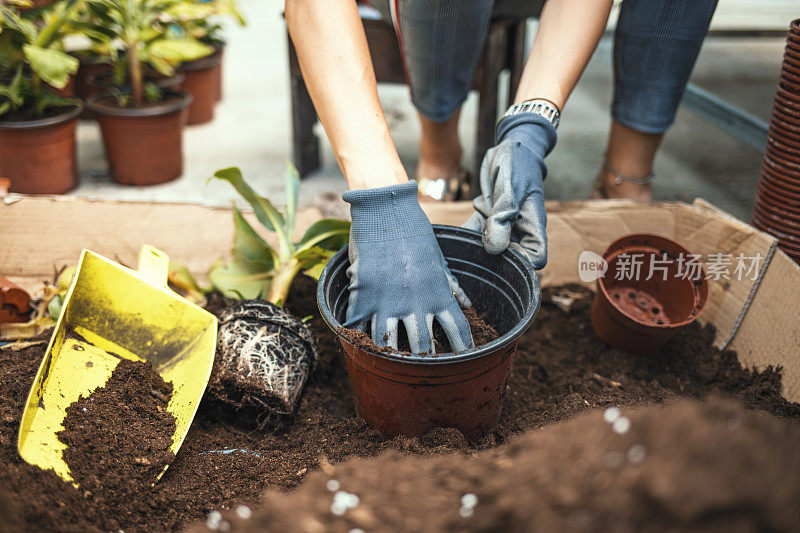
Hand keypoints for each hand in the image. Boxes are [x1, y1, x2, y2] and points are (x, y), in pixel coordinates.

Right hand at [343, 181, 473, 353]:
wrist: (385, 210)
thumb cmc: (414, 231)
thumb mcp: (438, 258)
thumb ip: (450, 284)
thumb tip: (466, 302)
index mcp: (438, 294)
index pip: (458, 330)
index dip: (462, 349)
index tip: (463, 361)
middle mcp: (416, 303)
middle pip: (423, 347)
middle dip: (423, 363)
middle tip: (422, 372)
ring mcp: (388, 302)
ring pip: (390, 344)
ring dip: (391, 357)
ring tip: (390, 365)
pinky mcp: (364, 295)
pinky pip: (360, 326)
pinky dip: (358, 338)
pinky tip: (358, 346)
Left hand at [464, 113, 556, 268]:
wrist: (509, 148)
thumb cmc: (517, 164)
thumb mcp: (510, 188)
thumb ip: (502, 217)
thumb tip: (495, 249)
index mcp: (532, 223)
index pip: (536, 257)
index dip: (522, 262)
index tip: (501, 253)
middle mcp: (519, 229)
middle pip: (511, 258)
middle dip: (493, 262)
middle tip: (472, 253)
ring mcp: (503, 225)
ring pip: (490, 247)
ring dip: (475, 249)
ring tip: (457, 248)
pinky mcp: (487, 218)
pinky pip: (475, 232)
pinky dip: (464, 235)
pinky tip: (448, 237)